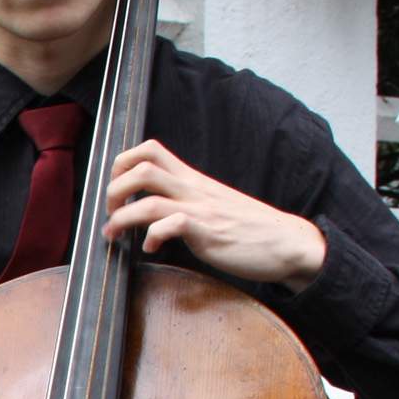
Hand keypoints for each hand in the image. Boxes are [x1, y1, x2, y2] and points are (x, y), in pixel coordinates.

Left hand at [100, 139, 326, 286]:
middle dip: (113, 190)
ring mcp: (200, 209)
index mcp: (191, 179)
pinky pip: (171, 225)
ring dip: (121, 217)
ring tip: (115, 234)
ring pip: (149, 198)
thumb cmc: (248, 227)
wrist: (287, 242)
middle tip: (111, 214)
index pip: (149, 150)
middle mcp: (193, 189)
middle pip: (141, 168)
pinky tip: (152, 248)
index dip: (121, 165)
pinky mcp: (208, 232)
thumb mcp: (211, 203)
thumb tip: (150, 212)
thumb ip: (183, 200)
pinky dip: (152, 237)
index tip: (116, 191)